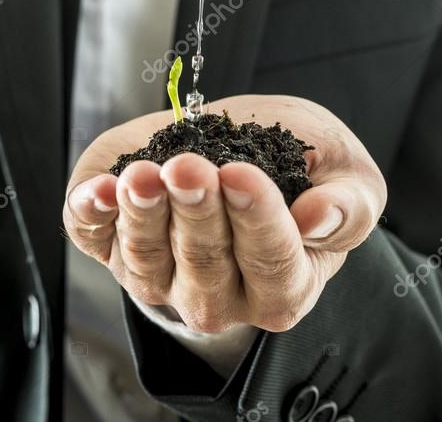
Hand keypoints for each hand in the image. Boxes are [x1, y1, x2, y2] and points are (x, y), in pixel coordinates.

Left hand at [63, 95, 386, 332]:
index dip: (256, 221)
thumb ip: (350, 204)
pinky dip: (90, 216)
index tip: (241, 176)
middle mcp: (218, 296)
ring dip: (142, 214)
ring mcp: (160, 276)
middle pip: (204, 263)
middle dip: (195, 211)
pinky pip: (93, 239)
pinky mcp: (113, 244)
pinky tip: (98, 191)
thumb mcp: (349, 175)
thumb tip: (316, 219)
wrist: (241, 145)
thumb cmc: (302, 168)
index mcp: (284, 287)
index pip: (272, 264)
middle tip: (190, 167)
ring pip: (147, 257)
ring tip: (143, 175)